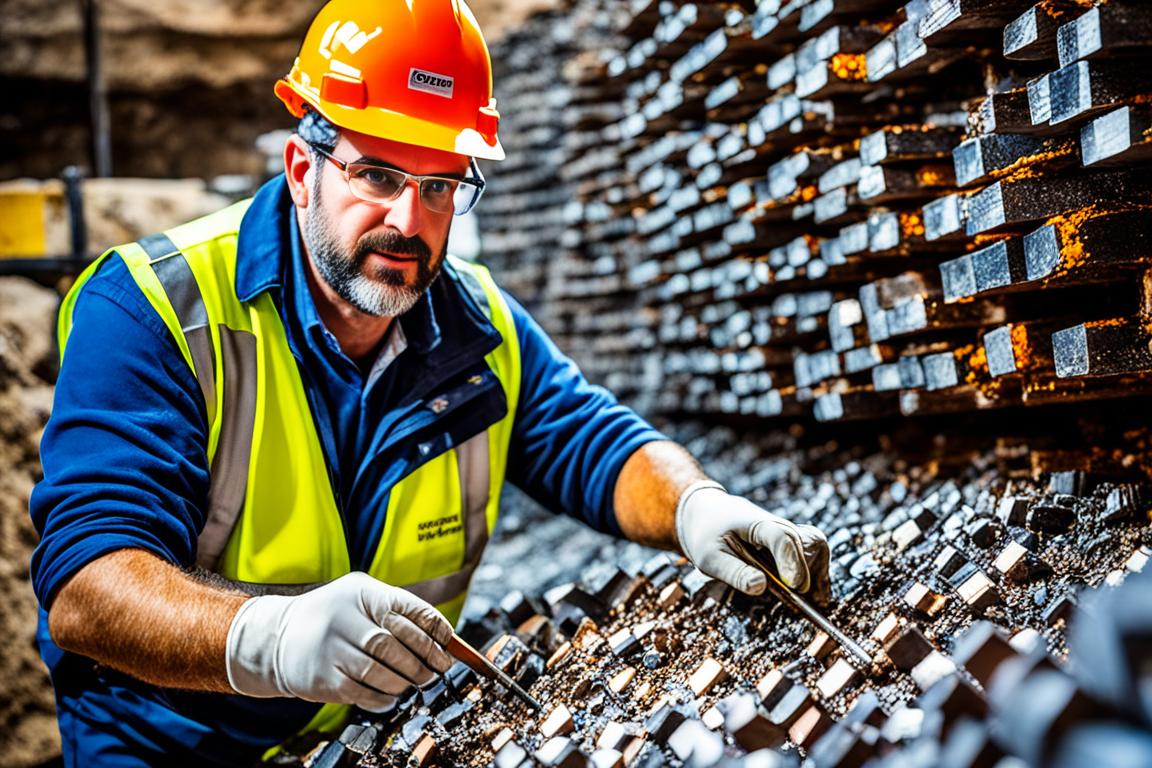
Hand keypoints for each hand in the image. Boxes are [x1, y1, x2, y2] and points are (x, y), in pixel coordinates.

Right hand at [225, 572, 453, 710]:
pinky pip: (366, 693)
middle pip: (397, 644)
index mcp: (361, 593)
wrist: (279, 638)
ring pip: (383, 671)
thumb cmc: (334, 617)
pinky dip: (386, 697)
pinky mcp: (324, 680)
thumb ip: (399, 611)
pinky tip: (392, 693)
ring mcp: (332, 651)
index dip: (436, 630)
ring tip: (417, 681)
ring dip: (407, 680)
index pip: (409, 610)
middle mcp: (344, 619)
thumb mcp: (361, 598)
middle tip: (438, 669)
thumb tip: (445, 638)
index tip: (448, 644)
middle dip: (425, 660)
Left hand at [676, 482, 830, 602]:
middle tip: (804, 604)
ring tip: (813, 602)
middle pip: (808, 544)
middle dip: (808, 574)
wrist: (706, 512)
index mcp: (756, 524)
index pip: (781, 537)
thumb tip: (761, 587)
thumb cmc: (705, 533)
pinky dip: (816, 574)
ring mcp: (786, 533)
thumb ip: (734, 572)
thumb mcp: (709, 556)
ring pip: (816, 548)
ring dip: (816, 574)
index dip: (791, 561)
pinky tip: (814, 597)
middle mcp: (778, 526)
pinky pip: (814, 553)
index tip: (794, 586)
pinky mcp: (789, 543)